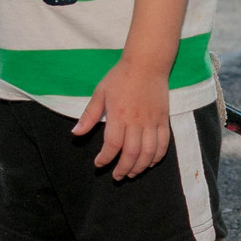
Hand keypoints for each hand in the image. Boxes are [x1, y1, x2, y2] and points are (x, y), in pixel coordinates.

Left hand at [73, 59, 171, 179]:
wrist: (147, 64)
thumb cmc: (120, 77)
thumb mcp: (100, 93)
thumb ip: (89, 115)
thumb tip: (76, 133)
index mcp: (119, 115)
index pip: (112, 145)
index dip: (105, 158)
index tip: (99, 164)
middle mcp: (136, 121)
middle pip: (131, 153)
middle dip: (123, 168)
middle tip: (117, 176)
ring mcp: (152, 121)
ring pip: (149, 152)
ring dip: (140, 167)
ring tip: (132, 173)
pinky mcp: (163, 120)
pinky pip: (163, 143)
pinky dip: (157, 156)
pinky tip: (149, 162)